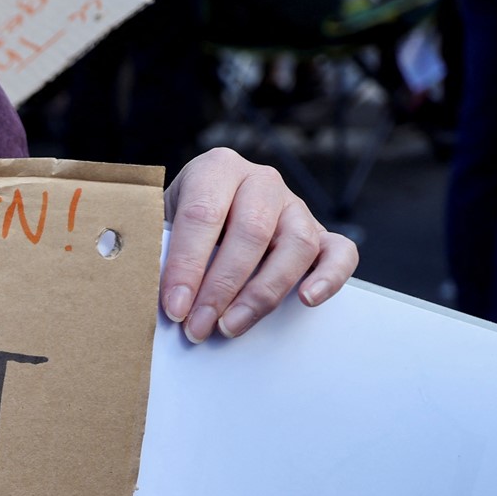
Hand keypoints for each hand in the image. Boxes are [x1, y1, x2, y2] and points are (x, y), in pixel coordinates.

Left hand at [161, 148, 358, 340]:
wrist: (207, 217)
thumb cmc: (178, 225)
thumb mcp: (160, 226)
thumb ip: (160, 251)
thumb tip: (157, 297)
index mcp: (216, 169)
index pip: (203, 214)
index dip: (187, 265)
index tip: (174, 307)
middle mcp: (260, 181)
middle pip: (251, 232)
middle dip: (221, 287)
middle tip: (198, 326)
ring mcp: (295, 205)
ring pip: (296, 245)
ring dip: (263, 293)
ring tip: (231, 326)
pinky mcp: (320, 232)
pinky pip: (340, 252)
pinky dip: (329, 277)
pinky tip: (306, 300)